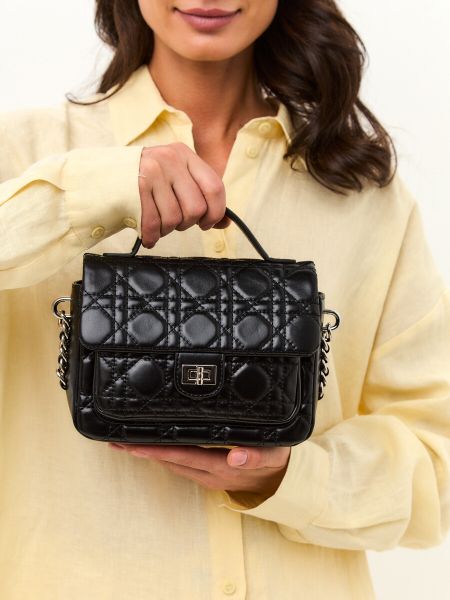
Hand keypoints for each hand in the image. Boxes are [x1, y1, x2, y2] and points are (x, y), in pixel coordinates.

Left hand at [109, 443, 290, 495]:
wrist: (281, 483)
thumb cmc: (275, 462)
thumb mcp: (273, 455)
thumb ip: (255, 455)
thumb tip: (235, 456)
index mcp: (220, 467)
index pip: (181, 456)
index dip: (156, 450)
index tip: (133, 445)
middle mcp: (208, 473)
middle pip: (169, 461)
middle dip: (142, 451)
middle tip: (116, 440)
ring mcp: (206, 475)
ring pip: (171, 463)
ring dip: (148, 454)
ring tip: (125, 442)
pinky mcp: (207, 473)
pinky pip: (180, 463)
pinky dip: (162, 455)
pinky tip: (152, 446)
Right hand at [138, 142, 229, 247]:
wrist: (101, 175)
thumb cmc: (144, 180)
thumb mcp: (175, 177)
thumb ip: (201, 196)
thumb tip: (225, 222)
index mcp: (184, 154)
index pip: (215, 187)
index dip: (216, 212)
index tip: (207, 222)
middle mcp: (169, 160)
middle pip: (195, 208)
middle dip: (187, 223)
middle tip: (176, 222)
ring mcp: (150, 173)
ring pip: (174, 219)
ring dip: (167, 230)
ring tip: (158, 223)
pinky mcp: (133, 191)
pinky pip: (152, 225)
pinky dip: (152, 237)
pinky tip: (148, 236)